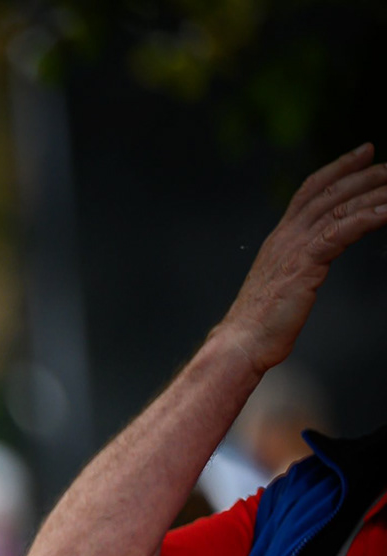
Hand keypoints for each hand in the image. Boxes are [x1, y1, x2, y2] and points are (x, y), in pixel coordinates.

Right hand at [217, 143, 386, 372]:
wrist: (243, 340)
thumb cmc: (262, 322)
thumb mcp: (282, 284)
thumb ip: (298, 265)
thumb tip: (310, 265)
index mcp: (279, 238)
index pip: (309, 191)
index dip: (337, 168)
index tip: (362, 153)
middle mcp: (285, 236)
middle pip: (328, 192)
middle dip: (363, 174)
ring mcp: (293, 248)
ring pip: (339, 207)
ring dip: (373, 192)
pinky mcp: (305, 263)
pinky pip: (342, 231)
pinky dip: (368, 217)